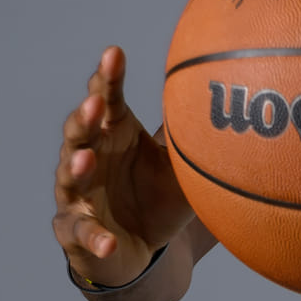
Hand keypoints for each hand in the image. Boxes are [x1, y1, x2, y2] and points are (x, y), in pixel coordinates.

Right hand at [52, 46, 193, 286]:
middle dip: (84, 118)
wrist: (142, 247)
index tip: (114, 53)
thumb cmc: (158, 195)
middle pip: (80, 132)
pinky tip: (108, 241)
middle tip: (95, 103)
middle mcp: (89, 158)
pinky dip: (94, 237)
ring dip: (76, 168)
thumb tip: (230, 96)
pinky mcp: (76, 232)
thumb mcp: (181, 164)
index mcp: (114, 133)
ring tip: (85, 159)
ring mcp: (77, 196)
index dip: (107, 77)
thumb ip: (193, 133)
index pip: (107, 99)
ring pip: (70, 179)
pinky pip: (82, 234)